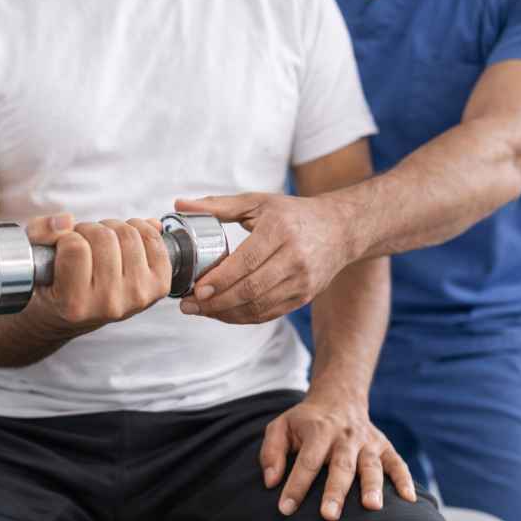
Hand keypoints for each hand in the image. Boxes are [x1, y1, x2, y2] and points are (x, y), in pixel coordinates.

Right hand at [22, 216, 170, 334]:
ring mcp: (137, 297)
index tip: (64, 246)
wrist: (76, 311)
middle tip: (83, 241)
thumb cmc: (53, 282)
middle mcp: (109, 305)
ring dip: (112, 228)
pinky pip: (154, 239)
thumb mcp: (33, 258)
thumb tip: (66, 220)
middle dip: (89, 230)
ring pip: (129, 234)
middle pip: (105, 237)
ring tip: (101, 242)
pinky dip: (140, 229)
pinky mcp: (158, 286)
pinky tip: (125, 239)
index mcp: (75, 305)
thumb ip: (40, 232)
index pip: (75, 247)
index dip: (67, 237)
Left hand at [174, 192, 350, 323]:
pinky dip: (242, 318)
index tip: (195, 290)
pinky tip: (223, 313)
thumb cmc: (292, 214)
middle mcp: (294, 258)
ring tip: (201, 311)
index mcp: (280, 231)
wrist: (341, 229)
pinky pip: (268, 314)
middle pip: (251, 289)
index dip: (219, 280)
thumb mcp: (258, 202)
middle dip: (215, 303)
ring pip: (258, 307)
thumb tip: (179, 203)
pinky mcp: (304, 296)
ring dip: (226, 314)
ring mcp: (302, 281)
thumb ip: (218, 205)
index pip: (246, 262)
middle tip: (188, 306)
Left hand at [260, 393, 415, 520]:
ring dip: (372, 486)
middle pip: (341, 466)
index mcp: (318, 431)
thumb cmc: (305, 421)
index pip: (306, 461)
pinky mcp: (384, 447)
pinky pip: (397, 463)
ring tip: (372, 508)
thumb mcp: (281, 427)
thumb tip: (271, 482)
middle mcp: (345, 436)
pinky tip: (410, 500)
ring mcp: (368, 442)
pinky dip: (404, 480)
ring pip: (371, 466)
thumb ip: (271, 452)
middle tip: (329, 516)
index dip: (296, 485)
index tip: (285, 509)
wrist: (339, 398)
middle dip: (335, 491)